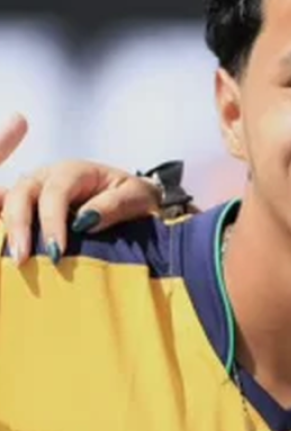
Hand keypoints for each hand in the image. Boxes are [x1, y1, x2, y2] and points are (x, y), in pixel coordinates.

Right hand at [0, 114, 162, 264]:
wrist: (131, 197)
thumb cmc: (133, 196)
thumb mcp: (137, 196)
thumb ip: (115, 205)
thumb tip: (85, 222)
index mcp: (73, 171)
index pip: (55, 193)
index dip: (52, 221)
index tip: (56, 251)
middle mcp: (47, 177)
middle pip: (22, 194)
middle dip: (19, 226)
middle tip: (22, 259)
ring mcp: (33, 190)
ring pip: (8, 202)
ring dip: (7, 229)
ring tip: (14, 260)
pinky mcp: (27, 206)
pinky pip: (5, 211)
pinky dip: (3, 225)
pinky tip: (3, 245)